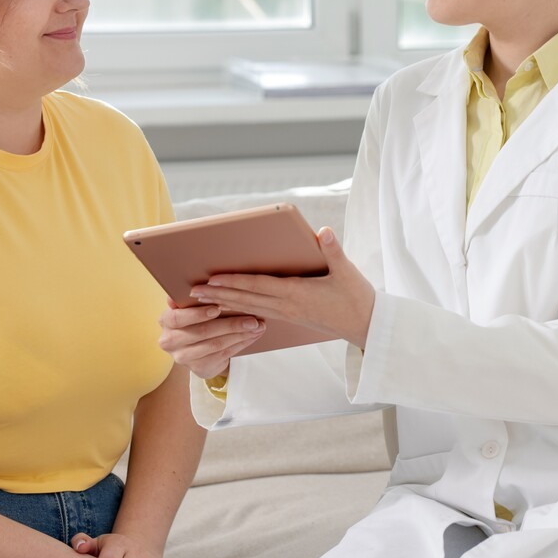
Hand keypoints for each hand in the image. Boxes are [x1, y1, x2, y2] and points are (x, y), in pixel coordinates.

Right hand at [157, 301, 266, 379]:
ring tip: (257, 326)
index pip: (177, 317)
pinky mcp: (199, 368)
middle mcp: (170, 341)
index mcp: (165, 321)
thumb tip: (194, 286)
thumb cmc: (195, 319)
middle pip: (201, 332)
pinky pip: (223, 354)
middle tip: (252, 318)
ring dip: (239, 334)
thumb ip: (190, 298)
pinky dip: (241, 344)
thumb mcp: (190, 307)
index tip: (217, 308)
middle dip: (230, 324)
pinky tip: (252, 336)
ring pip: (216, 344)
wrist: (197, 348)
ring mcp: (184, 357)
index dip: (197, 314)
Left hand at [188, 227, 375, 347]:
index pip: (258, 287)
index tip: (213, 279)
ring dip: (223, 303)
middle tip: (192, 291)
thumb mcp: (347, 272)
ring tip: (201, 299)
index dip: (234, 283)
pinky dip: (238, 309)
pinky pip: (256, 313)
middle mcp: (286, 306)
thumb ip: (334, 251)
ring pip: (248, 308)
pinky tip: (226, 307)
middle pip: (246, 299)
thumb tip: (324, 231)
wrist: (365, 326)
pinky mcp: (288, 317)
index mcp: (297, 294)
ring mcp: (286, 314)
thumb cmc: (356, 297)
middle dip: (218, 295)